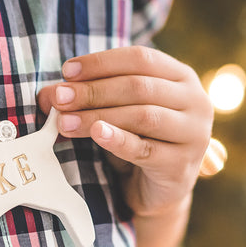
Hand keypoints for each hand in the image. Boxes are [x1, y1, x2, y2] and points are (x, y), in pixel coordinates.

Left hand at [37, 46, 212, 218]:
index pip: (141, 58)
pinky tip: (97, 133)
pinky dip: (118, 140)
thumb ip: (87, 96)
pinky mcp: (182, 166)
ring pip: (142, 116)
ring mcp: (194, 134)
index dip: (102, 62)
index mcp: (182, 77)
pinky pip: (145, 149)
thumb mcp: (115, 111)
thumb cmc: (137, 138)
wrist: (157, 188)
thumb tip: (49, 94)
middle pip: (139, 87)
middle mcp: (196, 101)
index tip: (67, 70)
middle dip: (93, 91)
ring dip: (98, 116)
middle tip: (59, 98)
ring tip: (65, 121)